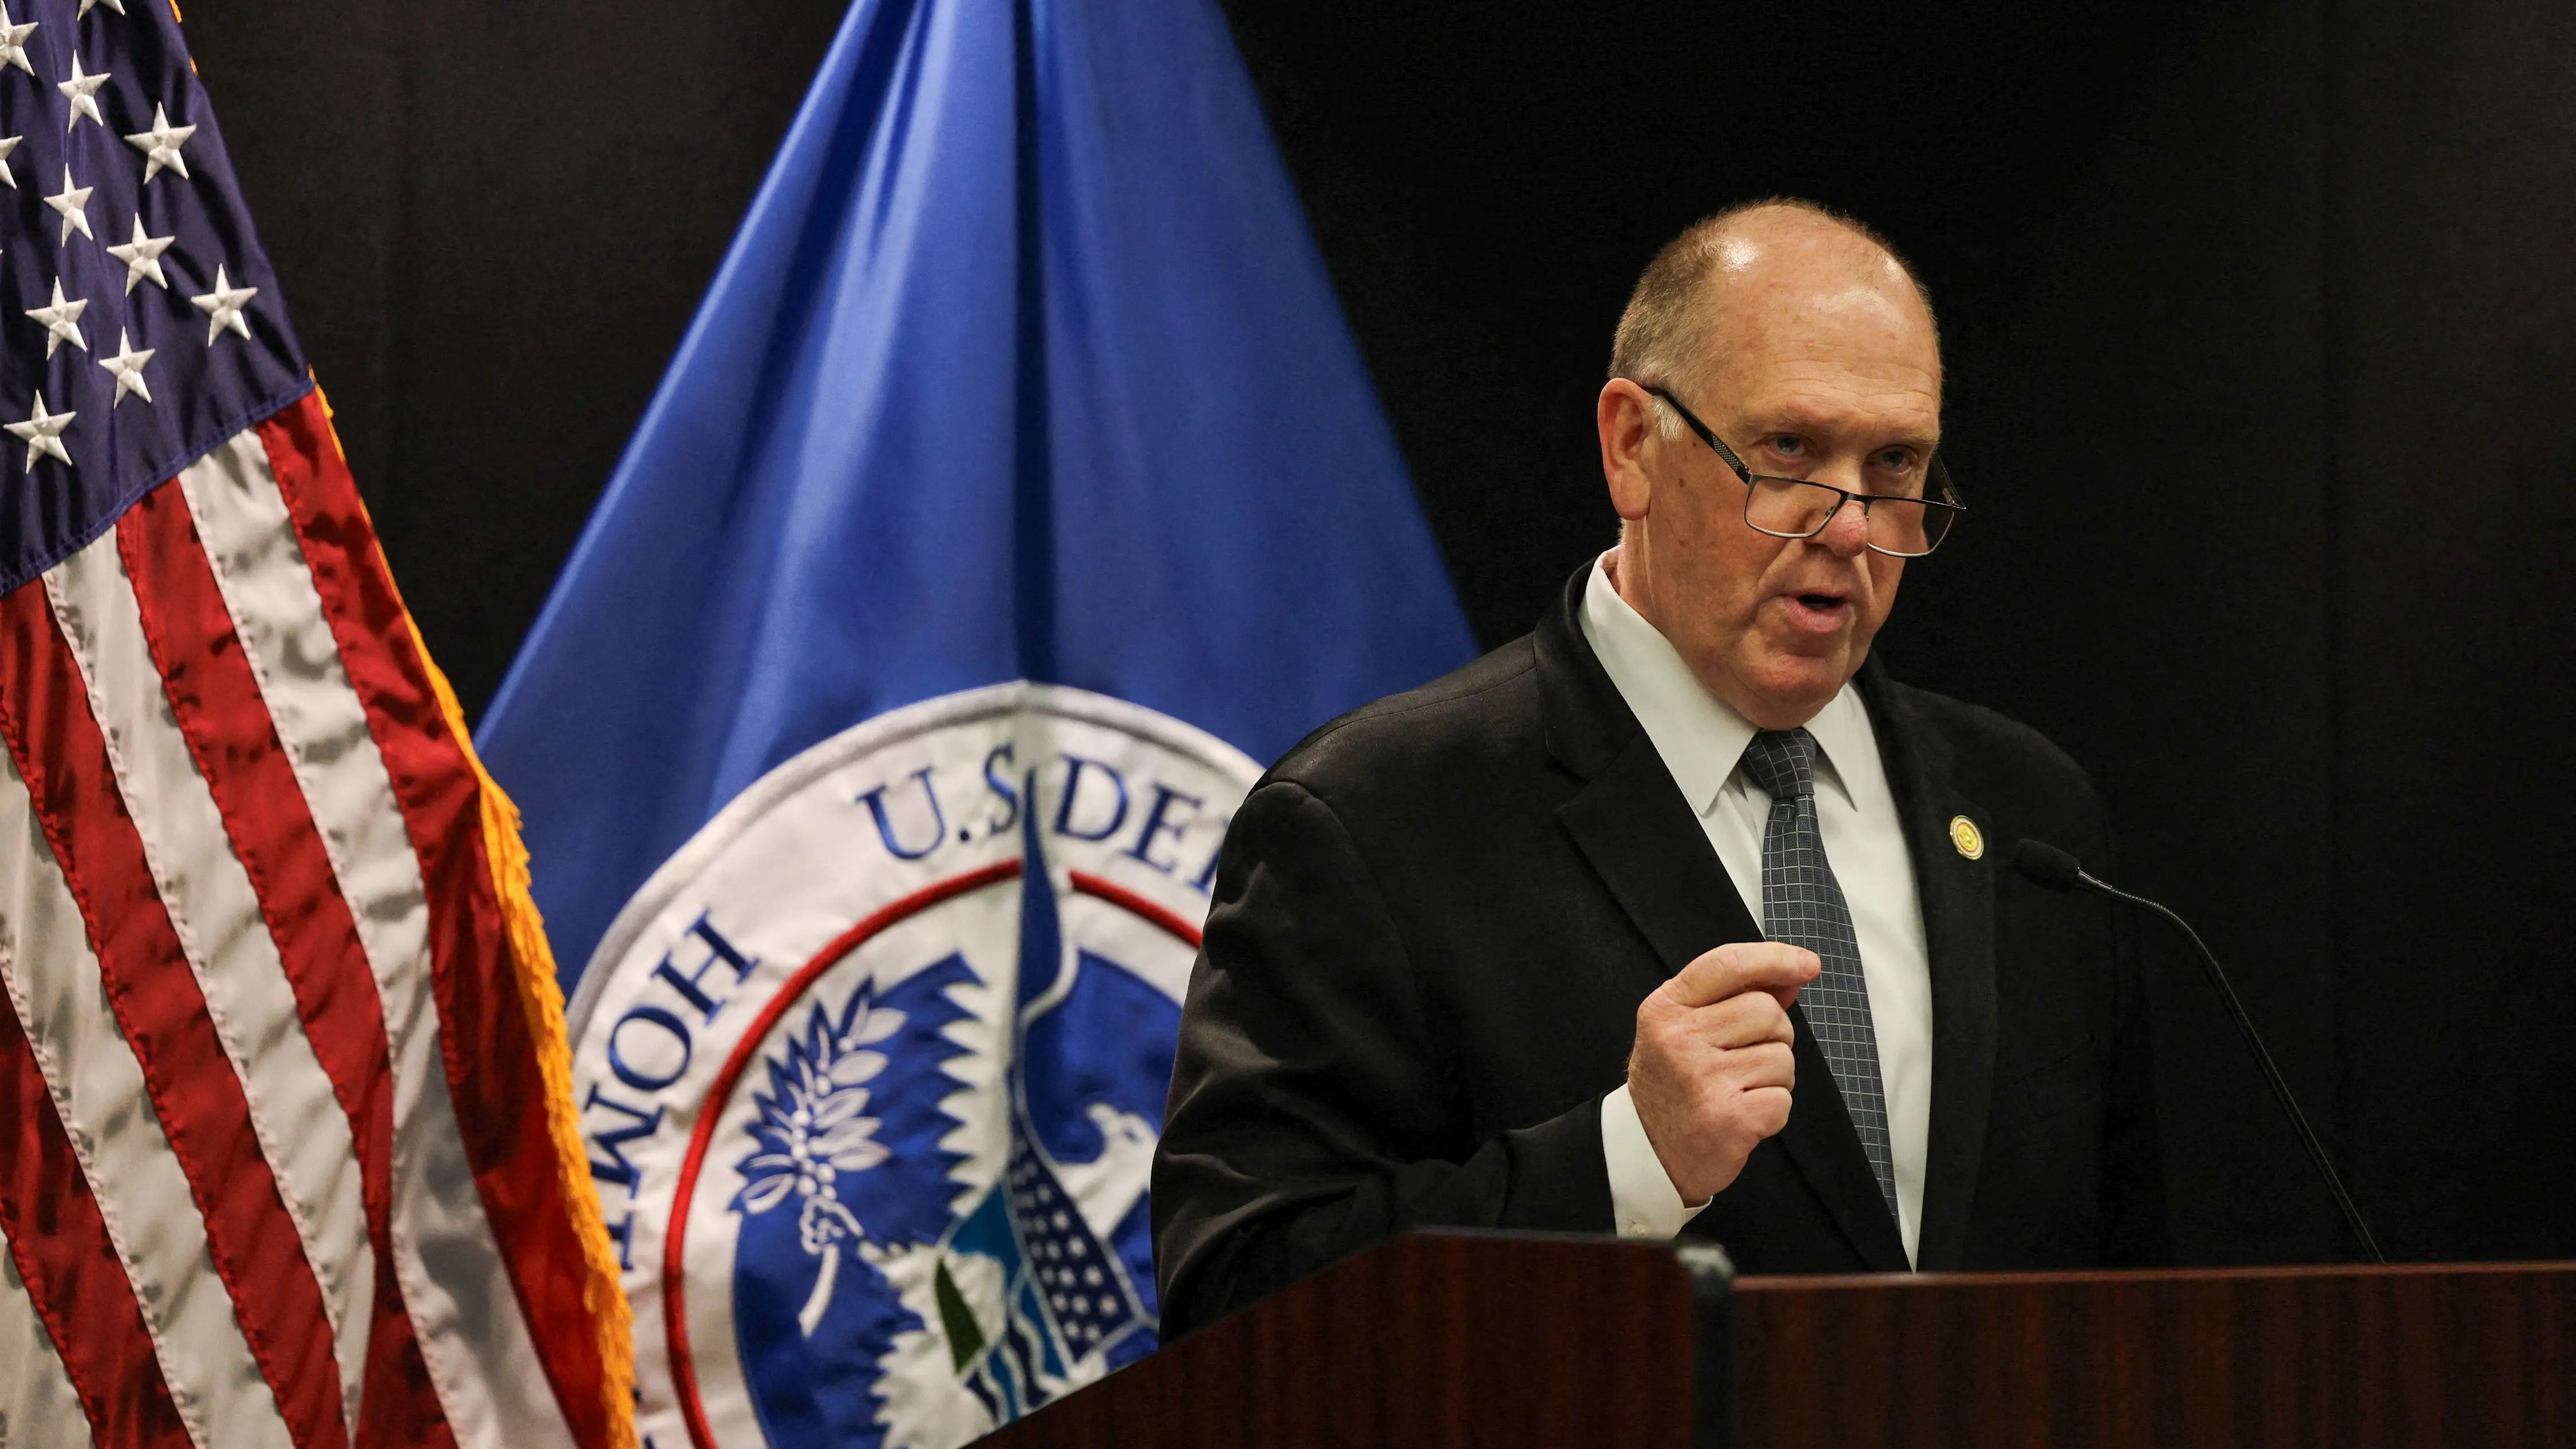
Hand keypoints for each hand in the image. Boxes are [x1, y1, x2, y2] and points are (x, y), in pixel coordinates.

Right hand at [1627, 941, 1817, 1203]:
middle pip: (1766, 1011)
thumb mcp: (1686, 1031)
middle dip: (1774, 1035)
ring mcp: (1703, 1078)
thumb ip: (1734, 998)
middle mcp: (1679, 1039)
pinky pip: (1783, 1099)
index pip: (1727, 964)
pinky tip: (1743, 1116)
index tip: (1806, 963)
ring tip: (1740, 1091)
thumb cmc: (1673, 1087)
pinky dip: (1772, 1111)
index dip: (1775, 958)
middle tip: (1745, 1060)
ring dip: (1774, 1077)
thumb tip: (1791, 976)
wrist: (1648, 1155)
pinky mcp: (1728, 1118)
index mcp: (1665, 1009)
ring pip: (1782, 1057)